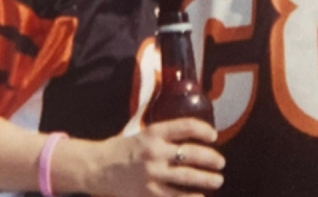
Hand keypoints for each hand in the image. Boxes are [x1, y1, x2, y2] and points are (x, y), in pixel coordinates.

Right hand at [88, 119, 224, 196]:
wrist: (97, 167)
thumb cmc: (122, 150)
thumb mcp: (142, 135)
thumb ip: (164, 137)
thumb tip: (193, 140)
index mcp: (153, 133)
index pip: (185, 127)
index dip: (203, 130)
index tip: (213, 136)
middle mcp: (154, 152)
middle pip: (191, 154)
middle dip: (211, 159)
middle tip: (221, 163)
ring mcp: (152, 174)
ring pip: (188, 177)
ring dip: (207, 179)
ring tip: (217, 180)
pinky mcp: (148, 193)